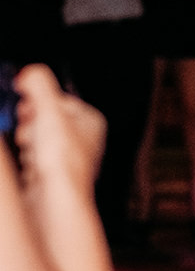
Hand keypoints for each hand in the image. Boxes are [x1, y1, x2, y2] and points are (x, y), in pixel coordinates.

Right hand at [13, 64, 105, 196]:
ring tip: (31, 149)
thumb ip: (39, 85)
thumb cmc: (62, 160)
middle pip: (46, 118)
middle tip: (31, 132)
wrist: (56, 198)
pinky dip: (27, 159)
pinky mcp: (54, 174)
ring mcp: (70, 157)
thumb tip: (31, 72)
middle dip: (31, 123)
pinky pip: (33, 158)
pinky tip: (30, 165)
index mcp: (91, 120)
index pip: (58, 99)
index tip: (27, 106)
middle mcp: (84, 139)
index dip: (38, 102)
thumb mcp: (49, 110)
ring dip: (28, 141)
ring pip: (37, 138)